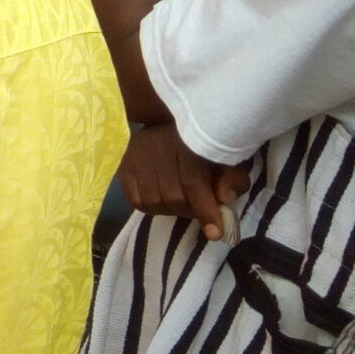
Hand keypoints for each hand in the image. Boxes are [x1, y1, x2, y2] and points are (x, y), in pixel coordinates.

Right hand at [118, 122, 250, 238]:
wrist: (168, 120)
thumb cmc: (202, 143)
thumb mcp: (226, 157)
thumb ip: (231, 178)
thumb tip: (224, 199)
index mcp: (187, 142)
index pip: (193, 182)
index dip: (206, 210)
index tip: (216, 233)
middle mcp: (157, 148)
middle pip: (173, 197)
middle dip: (190, 211)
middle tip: (200, 209)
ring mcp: (136, 158)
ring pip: (154, 202)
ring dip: (171, 210)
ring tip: (181, 203)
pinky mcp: (123, 167)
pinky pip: (137, 201)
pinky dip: (152, 207)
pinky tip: (163, 200)